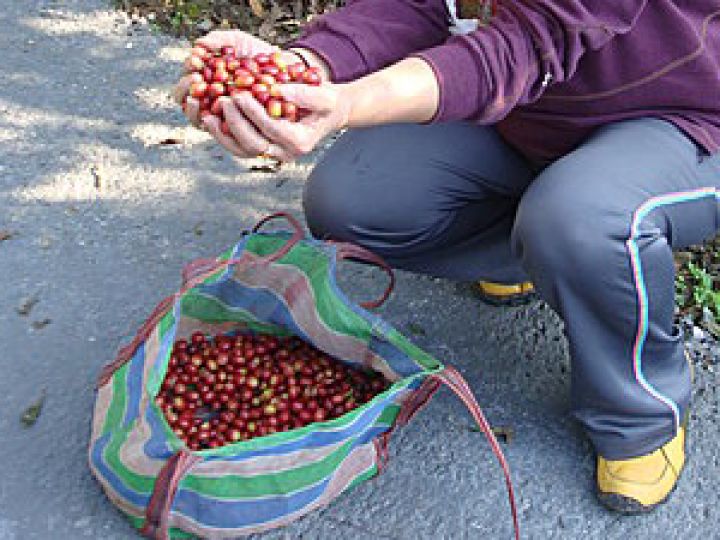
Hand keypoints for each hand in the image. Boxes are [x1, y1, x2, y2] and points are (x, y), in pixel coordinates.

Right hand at [172, 31, 275, 127]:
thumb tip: (198, 44)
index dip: (187, 70)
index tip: (196, 59)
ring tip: (202, 92)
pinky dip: (210, 122)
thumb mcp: (238, 42)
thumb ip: (218, 40)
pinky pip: (214, 132)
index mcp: (204, 80)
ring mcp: (218, 116)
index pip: (186, 81)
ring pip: (195, 117)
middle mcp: (207, 100)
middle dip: (185, 86)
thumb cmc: (258, 56)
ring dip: (193, 105)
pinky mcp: (231, 130)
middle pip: (184, 99)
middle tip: (196, 76)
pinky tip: (215, 110)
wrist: (284, 72)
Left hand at [205, 83, 349, 161]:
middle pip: (254, 144)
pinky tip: (211, 119)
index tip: (240, 94)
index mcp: (300, 143)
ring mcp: (272, 153)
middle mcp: (285, 153)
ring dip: (224, 135)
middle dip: (236, 123)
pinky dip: (224, 135)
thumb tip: (278, 90)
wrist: (328, 112)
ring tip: (208, 116)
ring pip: (243, 151)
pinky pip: (239, 147)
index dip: (254, 113)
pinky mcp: (262, 148)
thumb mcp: (325, 95)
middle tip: (224, 100)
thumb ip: (305, 94)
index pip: (272, 129)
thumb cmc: (327, 102)